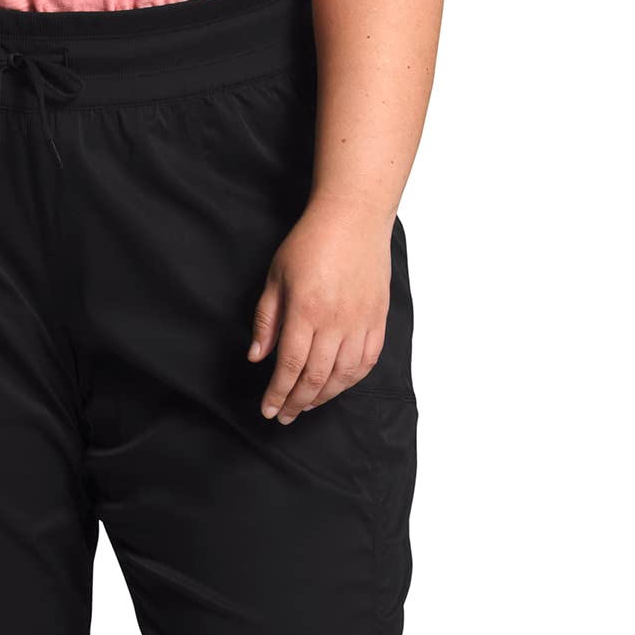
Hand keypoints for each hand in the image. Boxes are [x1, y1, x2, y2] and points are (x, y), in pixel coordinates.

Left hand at [248, 200, 393, 423]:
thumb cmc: (310, 242)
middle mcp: (336, 321)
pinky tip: (338, 386)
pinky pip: (368, 360)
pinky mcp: (377, 318)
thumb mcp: (275, 277)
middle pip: (315, 377)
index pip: (289, 365)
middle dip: (297, 402)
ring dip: (324, 396)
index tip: (269, 410)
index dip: (278, 393)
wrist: (353, 218)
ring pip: (343, 375)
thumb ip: (266, 320)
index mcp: (306, 311)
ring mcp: (360, 321)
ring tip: (307, 405)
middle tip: (285, 416)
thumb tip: (256, 357)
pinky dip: (352, 380)